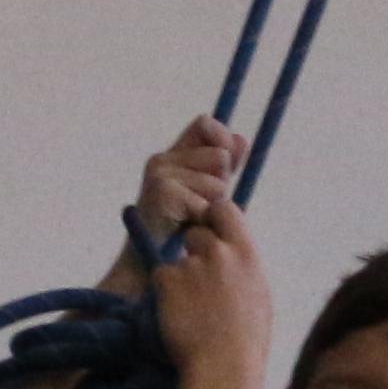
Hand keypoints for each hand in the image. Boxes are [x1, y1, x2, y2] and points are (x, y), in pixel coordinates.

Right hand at [134, 116, 245, 242]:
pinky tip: (184, 229)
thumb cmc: (180, 230)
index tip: (229, 164)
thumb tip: (241, 139)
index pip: (205, 124)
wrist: (146, 264)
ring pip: (217, 183)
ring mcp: (159, 175)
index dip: (223, 138)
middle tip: (199, 206)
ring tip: (191, 221)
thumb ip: (223, 165)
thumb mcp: (208, 192)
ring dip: (213, 206)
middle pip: (220, 156)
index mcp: (173, 155)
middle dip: (222, 183)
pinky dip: (203, 221)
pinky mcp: (162, 193)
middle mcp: (162, 160)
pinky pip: (206, 203)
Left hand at [147, 186, 273, 383]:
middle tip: (194, 278)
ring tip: (191, 308)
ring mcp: (192, 265)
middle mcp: (220, 253)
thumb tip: (232, 255)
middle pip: (196, 231)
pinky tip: (178, 315)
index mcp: (247, 255)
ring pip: (177, 257)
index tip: (210, 232)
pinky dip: (165, 293)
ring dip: (179, 275)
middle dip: (191, 248)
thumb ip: (243, 269)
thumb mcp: (258, 297)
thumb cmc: (246, 342)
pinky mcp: (167, 280)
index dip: (213, 217)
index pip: (225, 209)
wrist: (223, 367)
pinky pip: (161, 276)